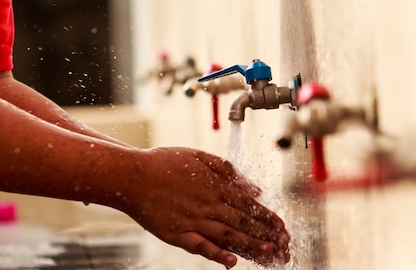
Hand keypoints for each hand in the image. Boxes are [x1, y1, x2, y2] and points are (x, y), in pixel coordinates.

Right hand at [121, 147, 289, 267]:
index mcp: (214, 185)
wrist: (132, 176)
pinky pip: (200, 247)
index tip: (281, 224)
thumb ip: (228, 170)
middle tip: (283, 243)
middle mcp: (207, 204)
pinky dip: (217, 255)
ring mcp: (192, 221)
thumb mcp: (199, 156)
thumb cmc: (163, 163)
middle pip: (242, 221)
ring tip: (269, 252)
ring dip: (250, 244)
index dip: (266, 215)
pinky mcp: (177, 234)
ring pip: (227, 235)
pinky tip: (232, 262)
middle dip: (265, 233)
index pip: (247, 203)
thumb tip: (253, 187)